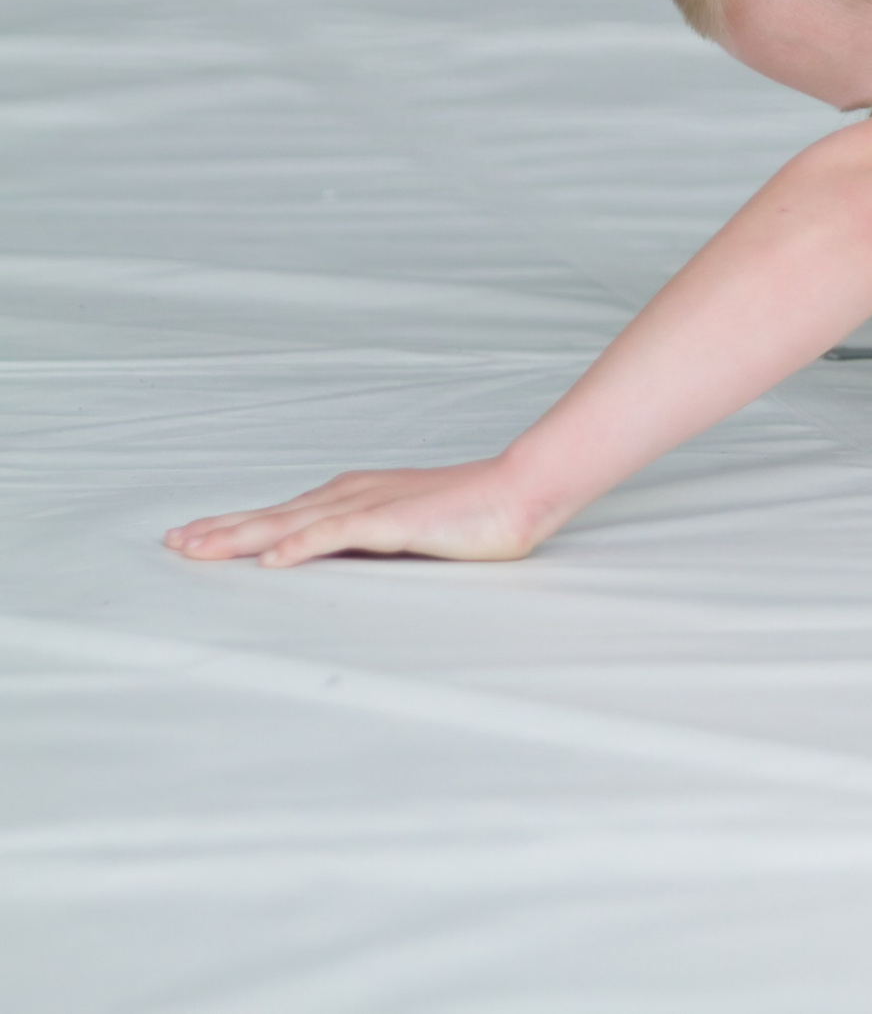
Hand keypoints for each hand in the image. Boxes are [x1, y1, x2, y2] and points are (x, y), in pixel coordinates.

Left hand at [164, 456, 554, 567]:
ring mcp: (371, 505)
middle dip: (221, 530)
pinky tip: (272, 557)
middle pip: (275, 514)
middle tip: (174, 543)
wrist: (521, 491)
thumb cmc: (474, 513)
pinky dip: (301, 544)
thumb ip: (370, 539)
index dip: (236, 524)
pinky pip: (338, 534)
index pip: (283, 513)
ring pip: (293, 522)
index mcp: (355, 497)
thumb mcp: (408, 529)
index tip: (195, 536)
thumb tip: (337, 556)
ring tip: (201, 549)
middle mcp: (353, 495)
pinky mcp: (393, 520)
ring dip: (243, 536)